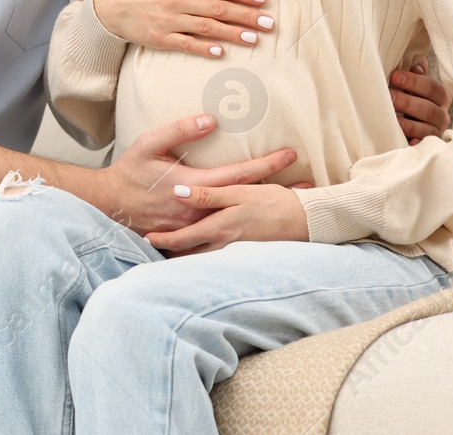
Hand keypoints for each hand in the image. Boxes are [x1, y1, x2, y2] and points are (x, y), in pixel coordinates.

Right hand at [92, 0, 272, 57]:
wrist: (109, 6)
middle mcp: (176, 0)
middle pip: (217, 9)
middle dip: (246, 16)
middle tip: (269, 23)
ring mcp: (169, 21)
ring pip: (206, 28)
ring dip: (232, 34)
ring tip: (254, 39)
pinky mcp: (161, 39)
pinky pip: (186, 45)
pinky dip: (203, 49)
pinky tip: (221, 52)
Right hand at [99, 114, 296, 235]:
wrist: (110, 207)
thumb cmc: (129, 173)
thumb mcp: (149, 144)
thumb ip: (180, 130)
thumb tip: (210, 120)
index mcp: (195, 185)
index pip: (240, 174)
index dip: (267, 164)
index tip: (291, 153)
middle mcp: (201, 210)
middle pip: (249, 200)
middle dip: (280, 191)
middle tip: (309, 185)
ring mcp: (198, 228)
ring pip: (241, 220)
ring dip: (268, 210)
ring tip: (295, 204)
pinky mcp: (192, 238)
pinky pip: (225, 234)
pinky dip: (248, 228)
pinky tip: (265, 226)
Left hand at [144, 182, 309, 254]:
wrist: (306, 221)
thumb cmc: (272, 203)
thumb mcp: (238, 193)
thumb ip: (207, 194)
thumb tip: (178, 192)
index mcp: (218, 229)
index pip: (182, 240)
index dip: (162, 240)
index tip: (146, 238)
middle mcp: (223, 246)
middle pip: (189, 256)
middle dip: (170, 254)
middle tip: (153, 249)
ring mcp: (235, 254)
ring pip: (203, 260)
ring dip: (186, 258)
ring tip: (170, 254)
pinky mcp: (246, 256)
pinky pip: (218, 261)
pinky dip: (204, 260)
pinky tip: (201, 256)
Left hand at [389, 56, 451, 141]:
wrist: (407, 126)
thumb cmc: (409, 98)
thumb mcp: (412, 84)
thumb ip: (416, 70)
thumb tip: (416, 65)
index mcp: (440, 97)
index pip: (432, 87)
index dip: (414, 82)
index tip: (394, 76)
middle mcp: (442, 116)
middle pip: (429, 109)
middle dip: (408, 102)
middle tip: (389, 96)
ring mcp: (435, 133)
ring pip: (426, 130)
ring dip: (408, 124)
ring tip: (393, 119)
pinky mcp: (427, 148)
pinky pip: (424, 147)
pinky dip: (417, 145)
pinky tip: (408, 142)